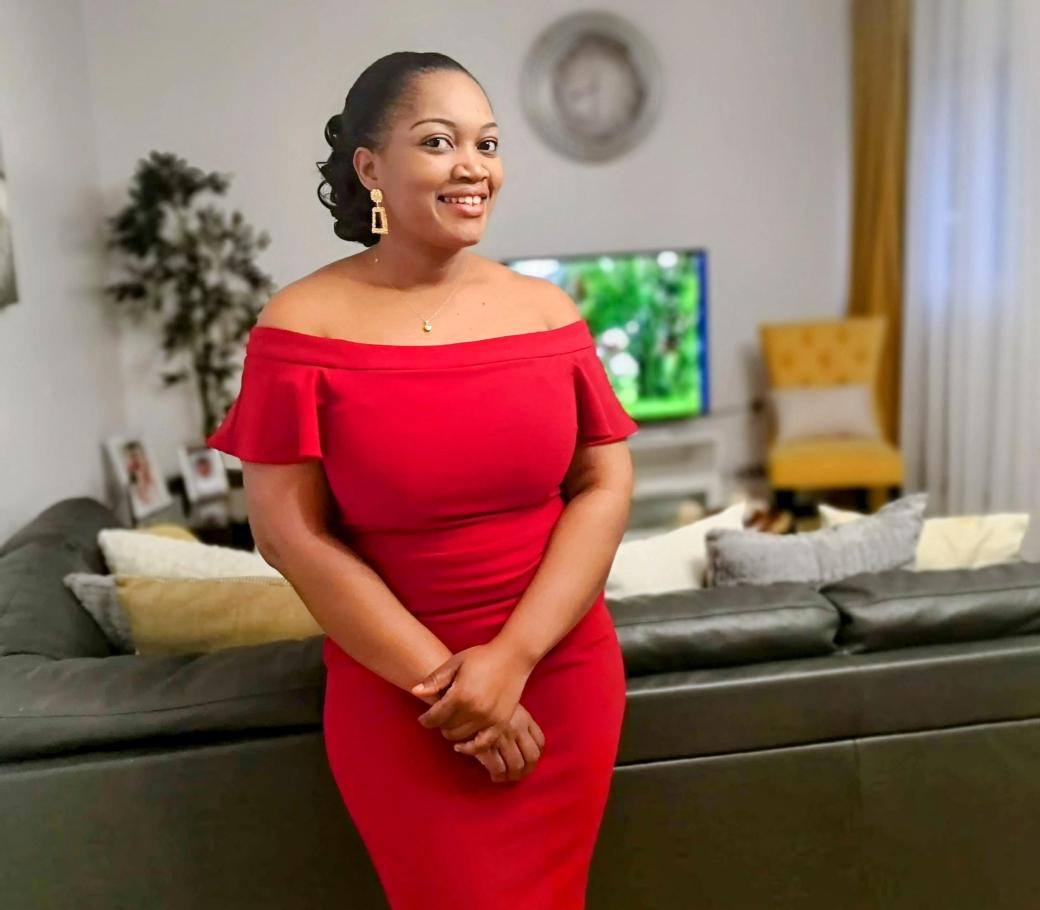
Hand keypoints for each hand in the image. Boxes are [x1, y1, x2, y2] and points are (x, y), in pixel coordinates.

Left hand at [411, 641, 533, 745]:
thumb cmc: (482, 657)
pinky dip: (469, 749)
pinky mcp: (501, 723)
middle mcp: (474, 710)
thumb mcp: (455, 662)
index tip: (423, 718)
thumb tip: (415, 693)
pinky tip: (461, 746)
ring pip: (460, 737)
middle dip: (439, 723)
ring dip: (452, 732)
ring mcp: (488, 719)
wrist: (512, 657)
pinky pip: (482, 745)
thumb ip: (435, 679)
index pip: (434, 717)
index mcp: (460, 694)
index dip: (425, 719)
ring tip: (451, 722)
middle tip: (440, 716)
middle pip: (446, 728)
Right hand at [458, 702, 545, 782]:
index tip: (528, 760)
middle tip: (517, 775)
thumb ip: (517, 718)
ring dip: (512, 776)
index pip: (539, 741)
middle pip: (531, 757)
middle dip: (526, 770)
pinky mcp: (487, 746)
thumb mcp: (507, 703)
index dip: (536, 755)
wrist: (467, 698)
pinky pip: (498, 768)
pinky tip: (493, 775)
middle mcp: (517, 728)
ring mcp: (503, 738)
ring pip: (516, 765)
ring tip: (504, 777)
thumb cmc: (485, 700)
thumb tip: (522, 741)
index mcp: (524, 717)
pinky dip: (497, 775)